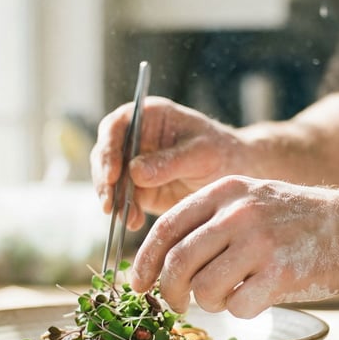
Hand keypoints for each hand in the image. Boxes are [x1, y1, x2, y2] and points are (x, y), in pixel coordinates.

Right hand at [90, 97, 242, 229]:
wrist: (234, 173)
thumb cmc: (221, 152)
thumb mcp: (202, 154)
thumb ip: (171, 161)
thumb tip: (134, 171)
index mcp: (148, 116)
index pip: (116, 126)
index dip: (108, 148)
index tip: (113, 172)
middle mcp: (135, 138)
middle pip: (105, 155)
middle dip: (105, 181)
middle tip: (110, 203)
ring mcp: (134, 164)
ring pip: (110, 181)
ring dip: (114, 200)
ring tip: (127, 217)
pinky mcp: (138, 188)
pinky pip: (123, 200)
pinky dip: (125, 212)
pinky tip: (134, 223)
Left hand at [129, 176, 338, 317]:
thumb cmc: (298, 219)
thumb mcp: (251, 199)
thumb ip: (211, 220)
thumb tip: (162, 261)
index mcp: (225, 191)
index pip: (166, 228)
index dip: (145, 261)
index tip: (138, 283)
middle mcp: (238, 213)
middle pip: (178, 263)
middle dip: (169, 292)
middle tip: (178, 303)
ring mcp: (260, 242)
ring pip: (203, 289)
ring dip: (209, 302)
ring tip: (229, 294)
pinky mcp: (281, 272)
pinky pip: (237, 307)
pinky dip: (240, 310)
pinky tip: (256, 297)